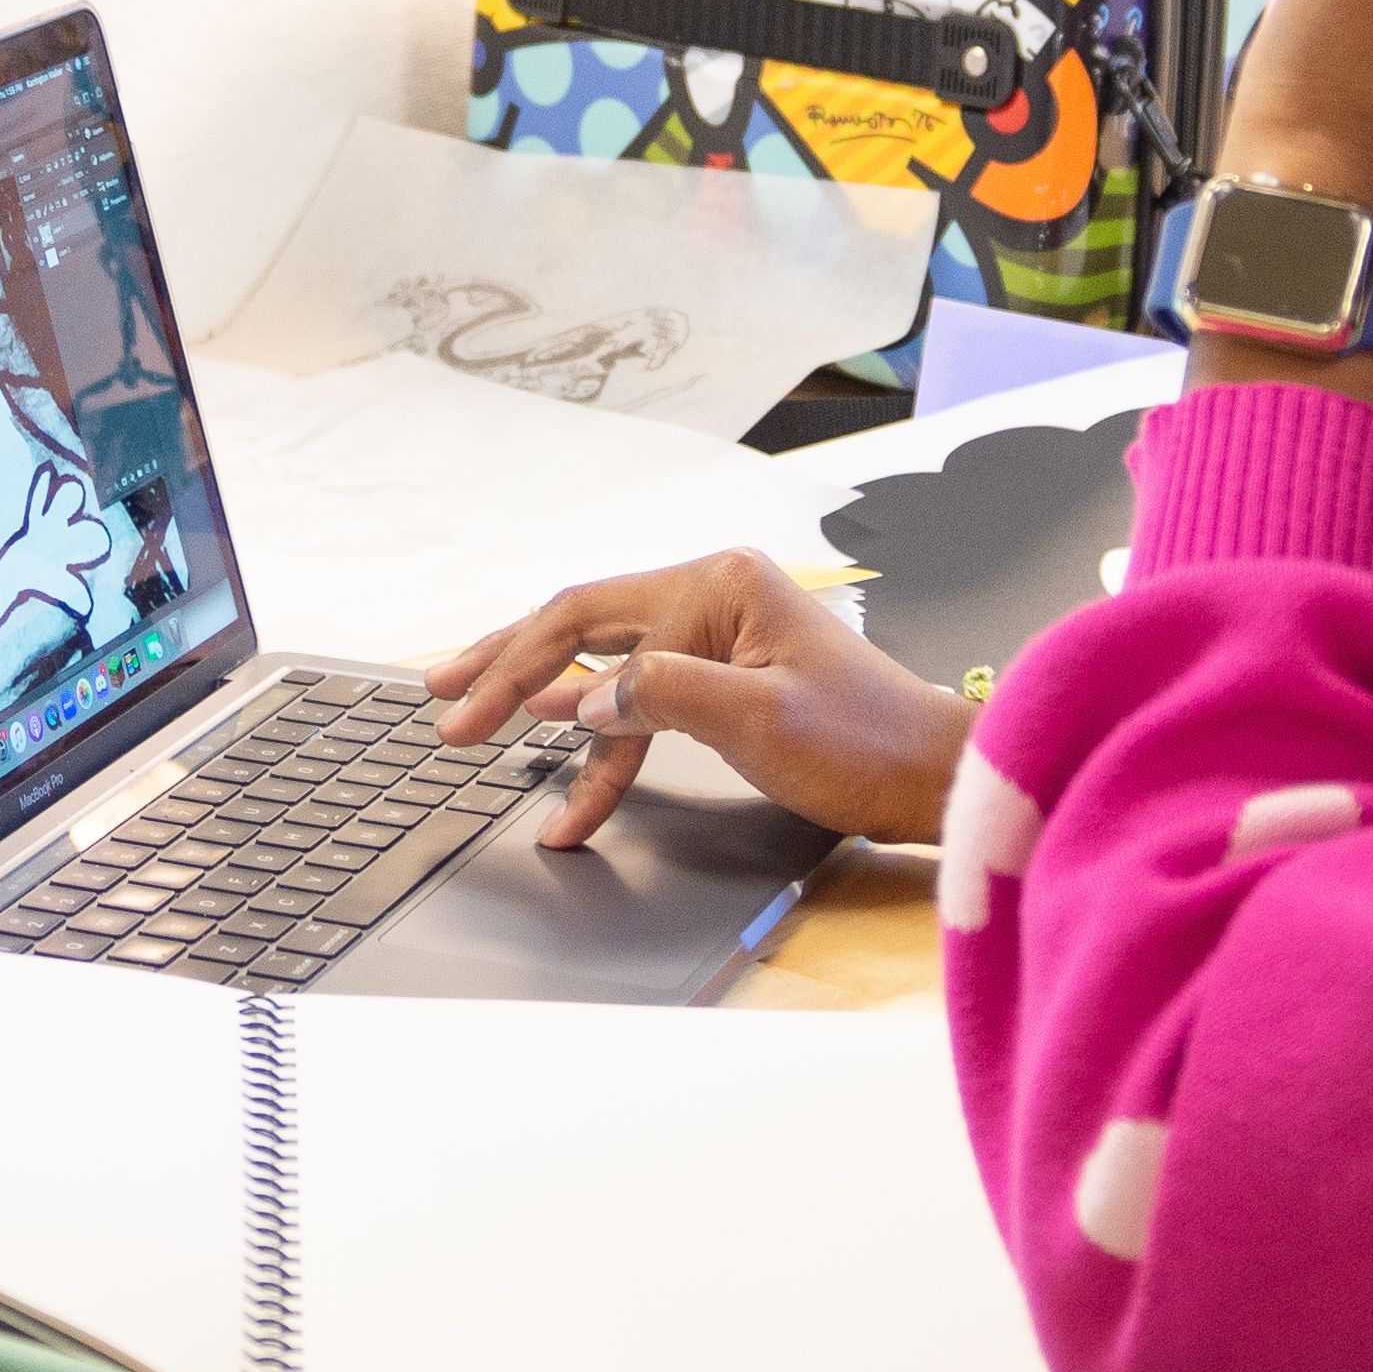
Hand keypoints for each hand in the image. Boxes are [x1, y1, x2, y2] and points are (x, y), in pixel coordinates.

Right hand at [424, 550, 975, 849]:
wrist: (935, 778)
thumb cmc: (865, 745)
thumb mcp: (756, 720)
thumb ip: (660, 696)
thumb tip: (580, 699)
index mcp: (717, 585)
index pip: (585, 617)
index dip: (512, 667)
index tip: (461, 713)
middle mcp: (713, 594)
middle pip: (581, 626)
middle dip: (505, 667)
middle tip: (437, 700)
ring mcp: (719, 635)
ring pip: (605, 666)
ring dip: (544, 707)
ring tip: (474, 726)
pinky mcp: (728, 678)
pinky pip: (645, 704)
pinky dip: (607, 748)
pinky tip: (572, 786)